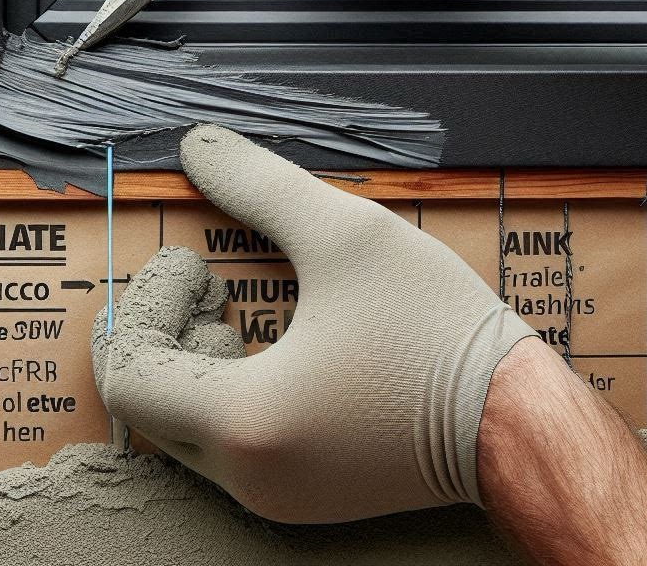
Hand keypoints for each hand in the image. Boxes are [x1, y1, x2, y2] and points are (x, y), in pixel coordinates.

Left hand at [91, 124, 534, 523]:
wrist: (519, 422)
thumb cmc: (438, 333)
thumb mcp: (346, 233)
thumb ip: (258, 185)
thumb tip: (198, 147)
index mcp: (245, 423)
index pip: (127, 378)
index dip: (145, 310)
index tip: (197, 265)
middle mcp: (249, 478)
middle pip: (147, 408)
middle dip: (165, 334)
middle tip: (214, 285)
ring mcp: (276, 498)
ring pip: (184, 431)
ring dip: (193, 364)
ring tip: (244, 314)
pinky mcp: (303, 500)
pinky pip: (230, 451)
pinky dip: (228, 396)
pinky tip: (280, 351)